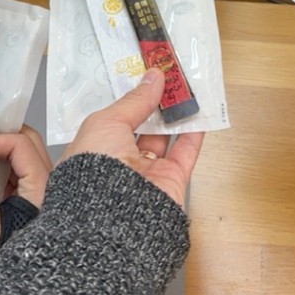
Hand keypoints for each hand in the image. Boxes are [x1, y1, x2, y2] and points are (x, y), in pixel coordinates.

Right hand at [0, 126, 51, 249]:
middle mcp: (53, 192)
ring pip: (27, 161)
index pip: (22, 145)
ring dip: (1, 154)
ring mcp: (48, 201)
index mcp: (42, 192)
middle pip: (30, 146)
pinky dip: (4, 172)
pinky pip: (24, 178)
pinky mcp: (38, 210)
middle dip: (1, 137)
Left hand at [60, 69, 202, 207]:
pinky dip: (195, 134)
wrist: (114, 220)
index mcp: (94, 148)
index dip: (128, 96)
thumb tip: (152, 79)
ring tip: (184, 87)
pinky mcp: (170, 182)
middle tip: (167, 75)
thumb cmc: (95, 170)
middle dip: (154, 101)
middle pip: (141, 125)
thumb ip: (133, 101)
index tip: (142, 73)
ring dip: (176, 113)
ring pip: (165, 137)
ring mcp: (146, 173)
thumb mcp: (106, 123)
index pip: (113, 117)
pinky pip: (186, 153)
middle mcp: (119, 162)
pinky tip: (200, 113)